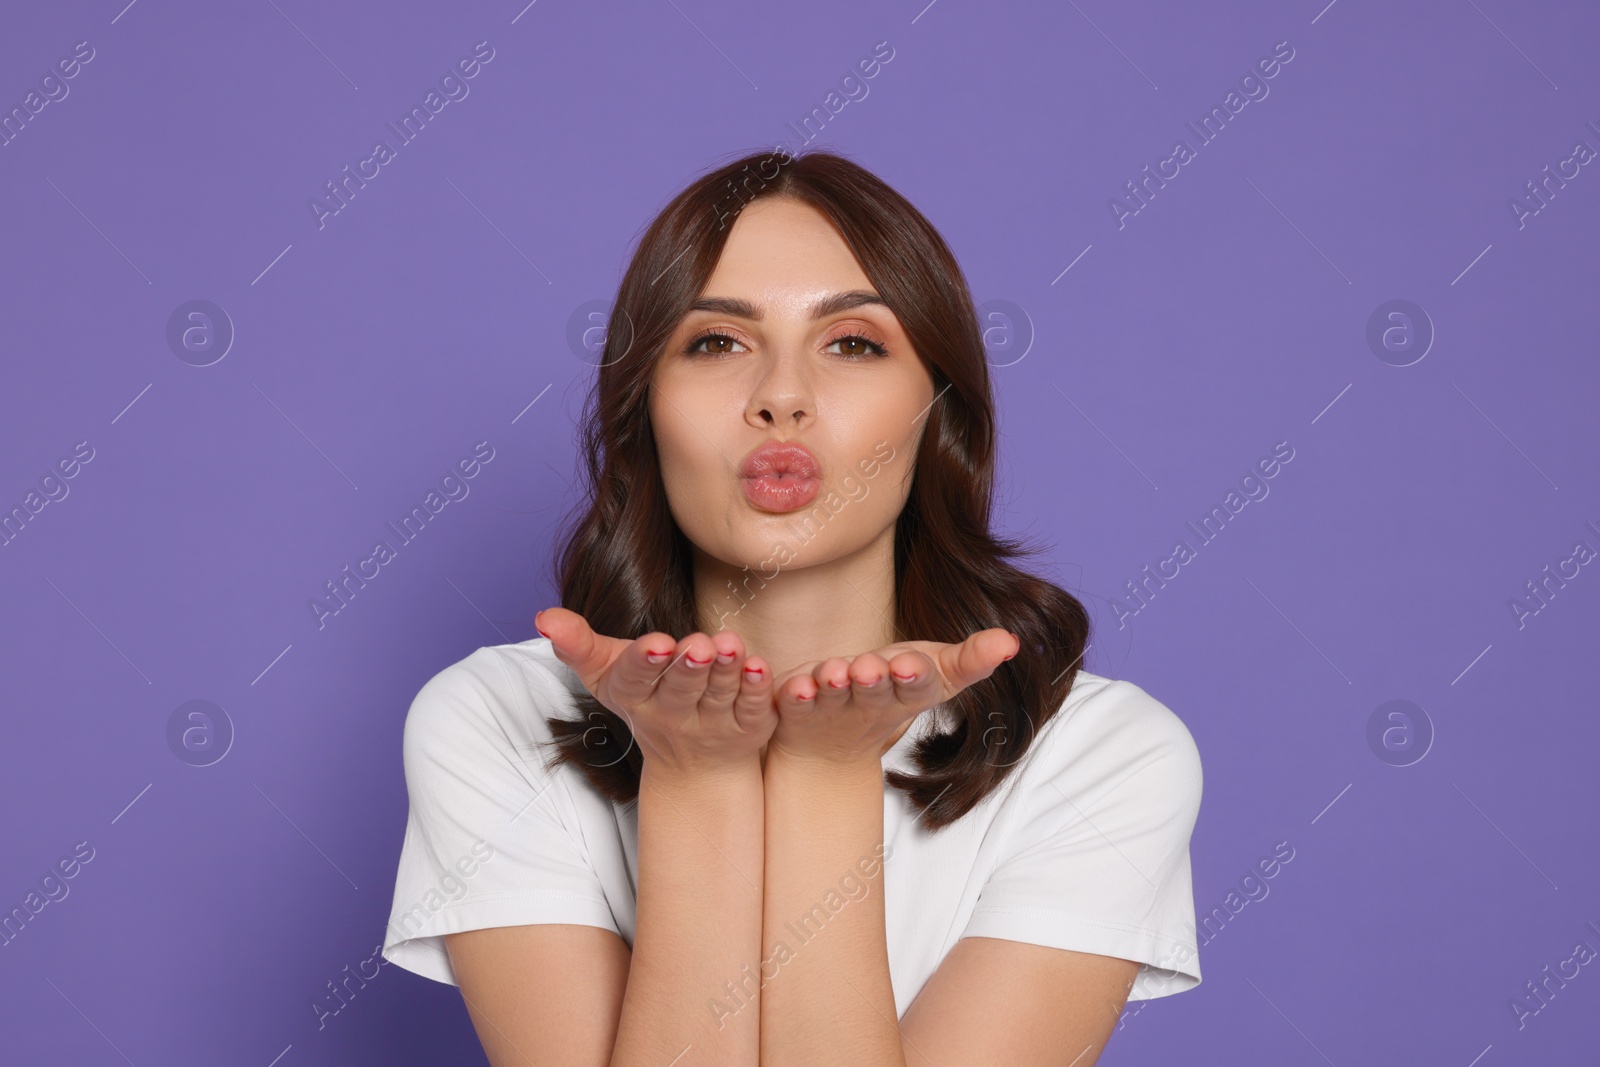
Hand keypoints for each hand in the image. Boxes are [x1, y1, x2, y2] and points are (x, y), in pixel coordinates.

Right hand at [535, 607, 778, 776]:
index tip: (657, 643)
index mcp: (636, 697)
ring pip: (719, 696)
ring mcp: (711, 725)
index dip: (645, 662)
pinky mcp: (747, 730)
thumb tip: (543, 618)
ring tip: (730, 644)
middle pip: (680, 689)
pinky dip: (758, 690)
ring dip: (726, 671)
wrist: (692, 764)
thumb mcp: (607, 673)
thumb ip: (577, 644)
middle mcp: (672, 715)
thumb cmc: (646, 697)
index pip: (636, 680)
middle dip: (688, 667)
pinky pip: (754, 709)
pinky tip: (760, 666)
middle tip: (699, 644)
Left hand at [766, 629, 1019, 767]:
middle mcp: (870, 704)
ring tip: (834, 673)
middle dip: (873, 680)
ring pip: (832, 695)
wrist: (830, 747)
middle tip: (870, 669)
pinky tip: (795, 686)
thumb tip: (1011, 641)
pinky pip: (791, 702)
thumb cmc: (889, 690)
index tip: (912, 665)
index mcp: (907, 692)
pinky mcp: (796, 708)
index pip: (919, 685)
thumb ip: (970, 659)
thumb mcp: (933, 673)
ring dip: (832, 684)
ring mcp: (832, 708)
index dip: (915, 676)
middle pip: (874, 691)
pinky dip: (793, 694)